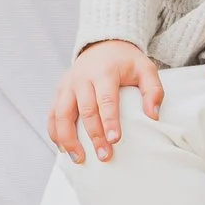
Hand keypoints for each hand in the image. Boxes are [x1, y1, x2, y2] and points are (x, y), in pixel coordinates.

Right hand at [51, 39, 164, 163]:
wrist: (102, 45)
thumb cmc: (125, 62)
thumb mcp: (145, 69)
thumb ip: (153, 90)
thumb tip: (153, 116)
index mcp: (104, 72)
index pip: (105, 99)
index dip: (109, 121)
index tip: (114, 140)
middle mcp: (82, 78)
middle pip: (84, 111)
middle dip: (93, 136)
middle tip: (104, 156)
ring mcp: (67, 86)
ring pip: (61, 115)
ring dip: (68, 139)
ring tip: (79, 159)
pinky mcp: (59, 92)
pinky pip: (52, 115)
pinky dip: (55, 133)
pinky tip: (63, 149)